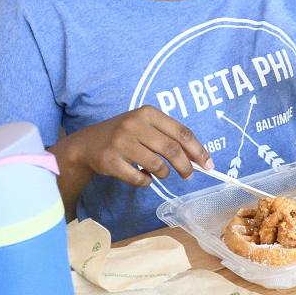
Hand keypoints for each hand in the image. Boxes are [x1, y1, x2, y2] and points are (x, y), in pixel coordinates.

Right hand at [60, 106, 212, 187]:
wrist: (87, 144)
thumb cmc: (126, 135)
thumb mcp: (146, 127)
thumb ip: (170, 138)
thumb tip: (199, 159)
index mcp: (148, 113)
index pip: (182, 132)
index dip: (198, 150)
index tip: (208, 164)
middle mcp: (134, 124)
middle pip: (172, 150)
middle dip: (185, 166)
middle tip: (189, 175)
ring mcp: (121, 143)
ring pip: (157, 165)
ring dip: (164, 174)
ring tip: (159, 172)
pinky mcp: (110, 161)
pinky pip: (139, 179)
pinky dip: (146, 181)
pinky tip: (142, 176)